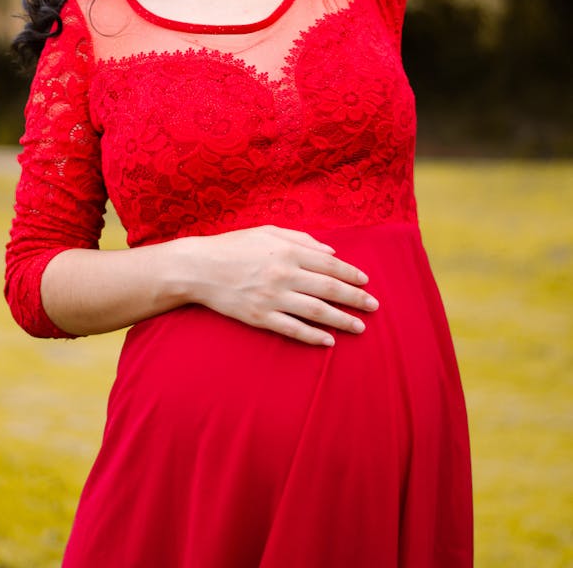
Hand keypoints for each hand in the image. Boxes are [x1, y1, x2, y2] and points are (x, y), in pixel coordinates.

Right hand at [181, 225, 377, 345]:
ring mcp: (273, 297)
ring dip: (341, 320)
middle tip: (374, 307)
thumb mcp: (267, 232)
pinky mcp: (261, 317)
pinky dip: (313, 336)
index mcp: (287, 250)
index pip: (329, 263)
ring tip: (359, 327)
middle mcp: (284, 273)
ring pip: (316, 311)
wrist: (198, 268)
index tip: (366, 281)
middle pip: (329, 288)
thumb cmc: (233, 246)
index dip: (351, 273)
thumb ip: (301, 238)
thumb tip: (331, 251)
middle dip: (355, 298)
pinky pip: (293, 329)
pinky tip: (329, 341)